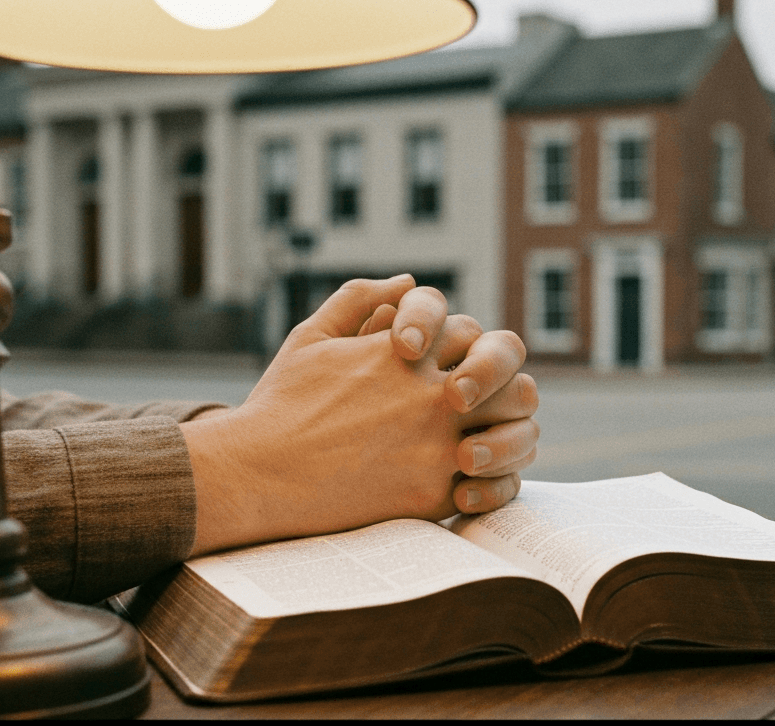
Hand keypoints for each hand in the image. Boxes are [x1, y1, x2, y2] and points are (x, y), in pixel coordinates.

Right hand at [182, 276, 536, 556]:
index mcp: (403, 352)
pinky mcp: (433, 493)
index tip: (449, 365)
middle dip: (502, 379)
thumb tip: (406, 280)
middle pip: (507, 372)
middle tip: (485, 398)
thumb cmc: (280, 404)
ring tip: (486, 435)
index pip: (468, 332)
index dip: (463, 345)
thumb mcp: (311, 336)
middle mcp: (428, 394)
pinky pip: (495, 482)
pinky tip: (470, 478)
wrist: (259, 475)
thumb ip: (359, 299)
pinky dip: (493, 478)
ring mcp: (436, 444)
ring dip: (510, 426)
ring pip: (514, 424)